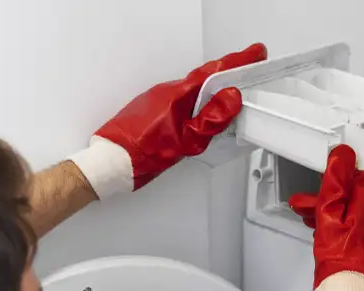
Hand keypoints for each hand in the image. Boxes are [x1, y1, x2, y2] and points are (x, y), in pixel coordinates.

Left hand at [68, 44, 266, 198]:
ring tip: (229, 100)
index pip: (213, 73)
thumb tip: (231, 99)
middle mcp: (167, 93)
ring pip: (192, 93)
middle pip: (204, 80)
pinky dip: (196, 105)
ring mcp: (158, 102)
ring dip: (211, 93)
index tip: (254, 54)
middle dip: (228, 76)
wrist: (108, 164)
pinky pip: (181, 102)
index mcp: (177, 96)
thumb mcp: (183, 142)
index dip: (236, 63)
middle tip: (247, 74)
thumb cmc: (139, 155)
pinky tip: (199, 118)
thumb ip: (208, 121)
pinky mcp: (152, 113)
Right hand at [288, 146, 363, 290]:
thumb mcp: (330, 216)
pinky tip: (328, 236)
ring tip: (311, 222)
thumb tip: (342, 157)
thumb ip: (336, 183)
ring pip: (353, 214)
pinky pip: (358, 230)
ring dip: (332, 214)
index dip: (332, 179)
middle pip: (352, 197)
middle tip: (306, 207)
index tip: (317, 185)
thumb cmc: (342, 262)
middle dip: (328, 199)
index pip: (353, 176)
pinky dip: (342, 229)